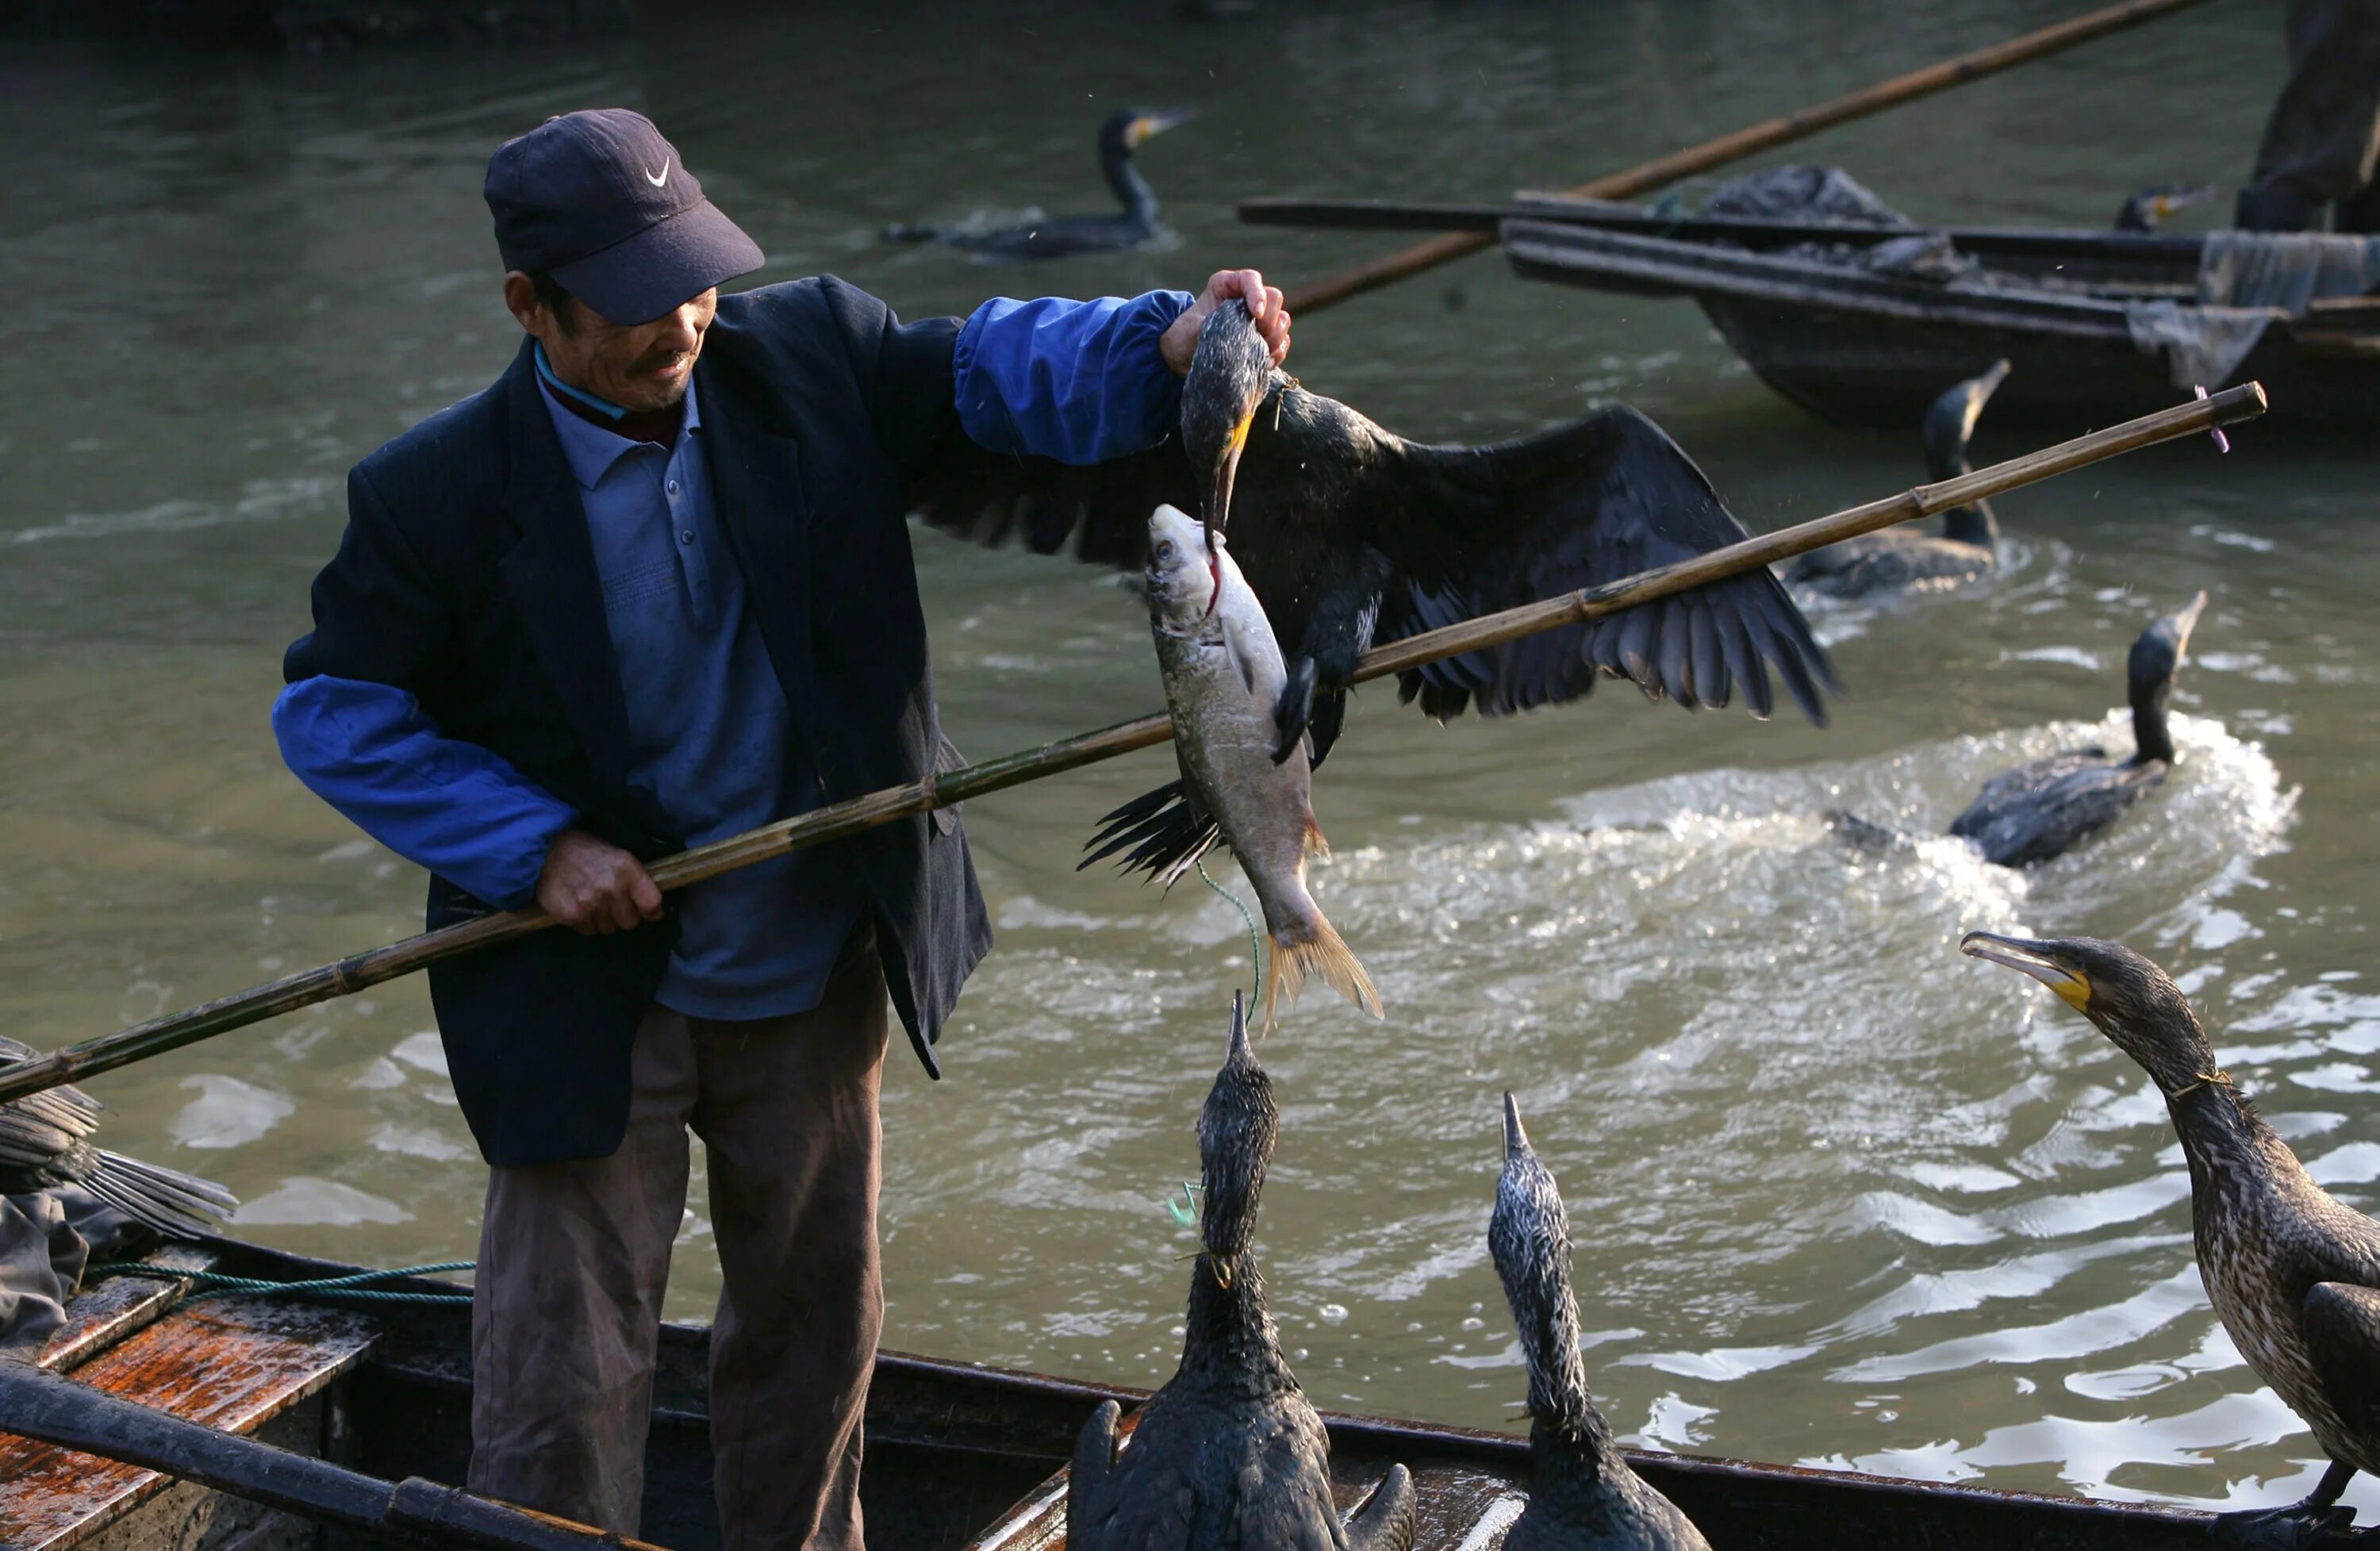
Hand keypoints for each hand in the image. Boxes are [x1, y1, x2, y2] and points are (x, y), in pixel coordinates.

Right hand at [536, 829, 664, 934]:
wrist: (547, 849)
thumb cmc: (586, 852)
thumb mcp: (618, 855)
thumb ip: (635, 880)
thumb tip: (653, 908)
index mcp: (627, 869)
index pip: (651, 903)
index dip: (652, 912)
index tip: (648, 913)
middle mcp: (611, 887)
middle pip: (629, 922)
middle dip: (622, 916)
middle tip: (609, 902)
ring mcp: (591, 902)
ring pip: (608, 929)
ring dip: (601, 919)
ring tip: (590, 900)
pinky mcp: (572, 914)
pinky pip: (587, 931)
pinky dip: (583, 922)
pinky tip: (576, 904)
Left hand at [1160, 269, 1289, 375]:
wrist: (1184, 357)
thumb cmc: (1184, 336)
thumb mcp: (1189, 329)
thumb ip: (1206, 326)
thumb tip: (1228, 336)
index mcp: (1227, 285)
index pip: (1251, 279)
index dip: (1258, 294)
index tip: (1256, 314)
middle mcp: (1246, 298)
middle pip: (1274, 298)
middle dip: (1269, 319)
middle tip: (1258, 336)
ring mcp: (1258, 320)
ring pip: (1282, 320)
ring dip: (1275, 337)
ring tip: (1259, 351)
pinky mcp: (1264, 340)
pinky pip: (1282, 343)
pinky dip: (1277, 353)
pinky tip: (1263, 363)